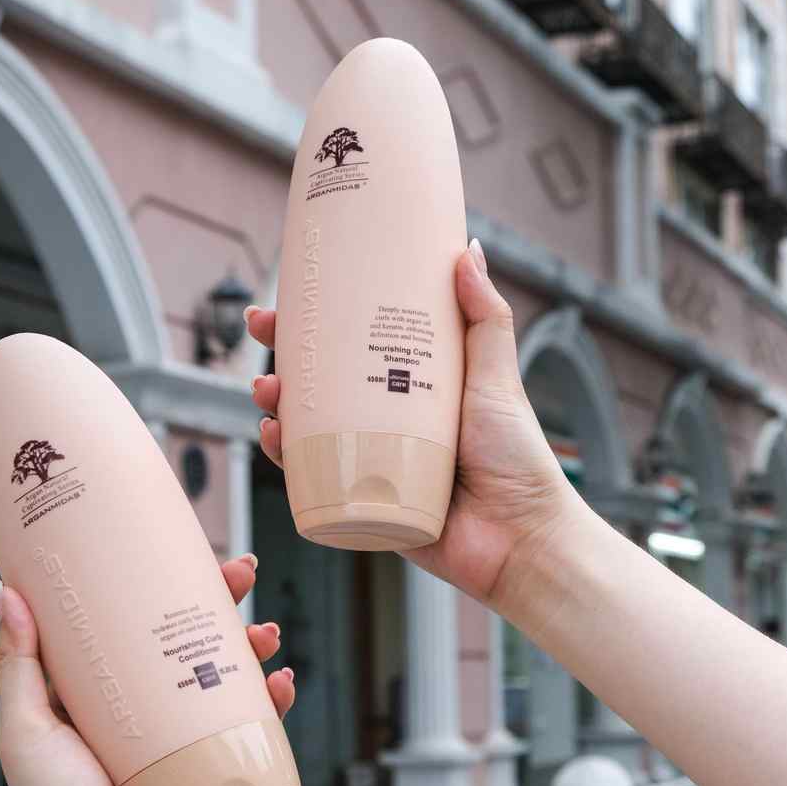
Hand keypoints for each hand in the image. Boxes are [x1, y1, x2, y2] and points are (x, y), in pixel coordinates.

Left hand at [0, 556, 294, 785]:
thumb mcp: (28, 728)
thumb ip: (18, 663)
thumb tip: (3, 590)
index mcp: (105, 687)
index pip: (138, 618)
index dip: (162, 581)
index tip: (180, 550)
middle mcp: (147, 703)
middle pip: (191, 635)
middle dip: (223, 600)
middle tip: (241, 575)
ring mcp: (184, 731)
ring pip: (229, 671)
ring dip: (253, 645)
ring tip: (264, 636)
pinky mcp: (213, 761)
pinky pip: (252, 723)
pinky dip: (272, 701)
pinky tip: (280, 686)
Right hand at [246, 239, 579, 607]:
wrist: (521, 536)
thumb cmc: (518, 456)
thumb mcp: (496, 376)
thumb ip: (486, 318)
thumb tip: (467, 249)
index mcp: (413, 386)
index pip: (356, 343)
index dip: (320, 319)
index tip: (294, 292)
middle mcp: (387, 420)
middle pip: (323, 382)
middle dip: (284, 354)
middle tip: (264, 331)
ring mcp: (372, 462)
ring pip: (309, 427)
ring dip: (277, 404)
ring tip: (268, 390)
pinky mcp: (362, 503)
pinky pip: (314, 478)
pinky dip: (287, 458)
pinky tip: (275, 437)